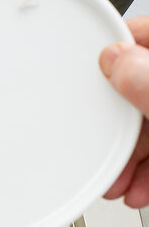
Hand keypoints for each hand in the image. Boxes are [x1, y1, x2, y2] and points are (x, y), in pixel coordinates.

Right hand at [100, 16, 148, 206]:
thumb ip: (146, 80)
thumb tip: (114, 58)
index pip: (139, 38)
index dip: (107, 55)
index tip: (84, 75)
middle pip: (137, 92)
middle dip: (115, 130)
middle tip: (99, 149)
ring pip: (148, 126)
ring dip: (128, 159)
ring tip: (115, 182)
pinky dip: (146, 172)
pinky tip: (137, 188)